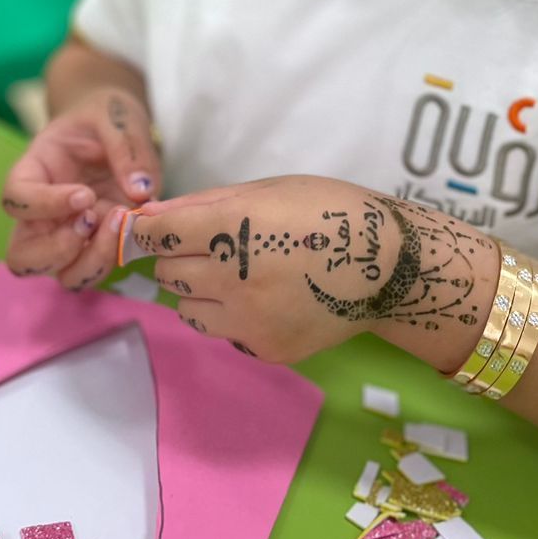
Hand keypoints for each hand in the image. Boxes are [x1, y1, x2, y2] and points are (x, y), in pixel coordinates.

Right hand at [3, 88, 160, 288]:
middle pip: (22, 256)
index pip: (16, 199)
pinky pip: (97, 269)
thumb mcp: (115, 115)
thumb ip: (127, 146)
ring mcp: (68, 234)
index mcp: (33, 172)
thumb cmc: (105, 116)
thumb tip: (140, 190)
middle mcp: (42, 213)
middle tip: (91, 220)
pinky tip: (135, 225)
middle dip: (57, 250)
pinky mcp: (97, 244)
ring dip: (90, 261)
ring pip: (61, 274)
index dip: (43, 205)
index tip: (83, 194)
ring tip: (119, 222)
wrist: (115, 125)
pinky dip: (116, 257)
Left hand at [132, 176, 491, 363]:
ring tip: (232, 276)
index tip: (156, 230)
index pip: (157, 235)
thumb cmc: (329, 211)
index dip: (150, 231)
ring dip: (196, 292)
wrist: (387, 266)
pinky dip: (229, 317)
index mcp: (233, 225)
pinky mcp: (264, 349)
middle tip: (207, 248)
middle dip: (177, 258)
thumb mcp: (269, 190)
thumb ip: (205, 203)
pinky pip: (223, 333)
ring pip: (186, 310)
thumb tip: (151, 216)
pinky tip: (261, 299)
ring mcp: (248, 319)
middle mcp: (233, 276)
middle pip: (167, 273)